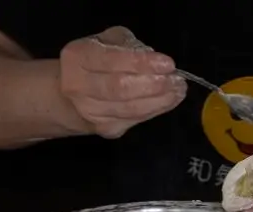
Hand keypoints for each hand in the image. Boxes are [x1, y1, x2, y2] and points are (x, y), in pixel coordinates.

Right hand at [60, 26, 185, 138]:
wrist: (75, 96)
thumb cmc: (96, 62)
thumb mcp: (108, 41)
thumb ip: (128, 47)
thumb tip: (155, 61)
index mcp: (78, 57)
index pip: (113, 60)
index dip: (142, 63)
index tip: (167, 64)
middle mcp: (79, 87)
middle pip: (121, 89)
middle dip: (154, 85)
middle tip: (177, 81)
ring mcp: (91, 112)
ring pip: (130, 109)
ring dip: (159, 101)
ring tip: (177, 91)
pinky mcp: (105, 129)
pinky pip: (134, 120)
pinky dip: (154, 110)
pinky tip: (167, 102)